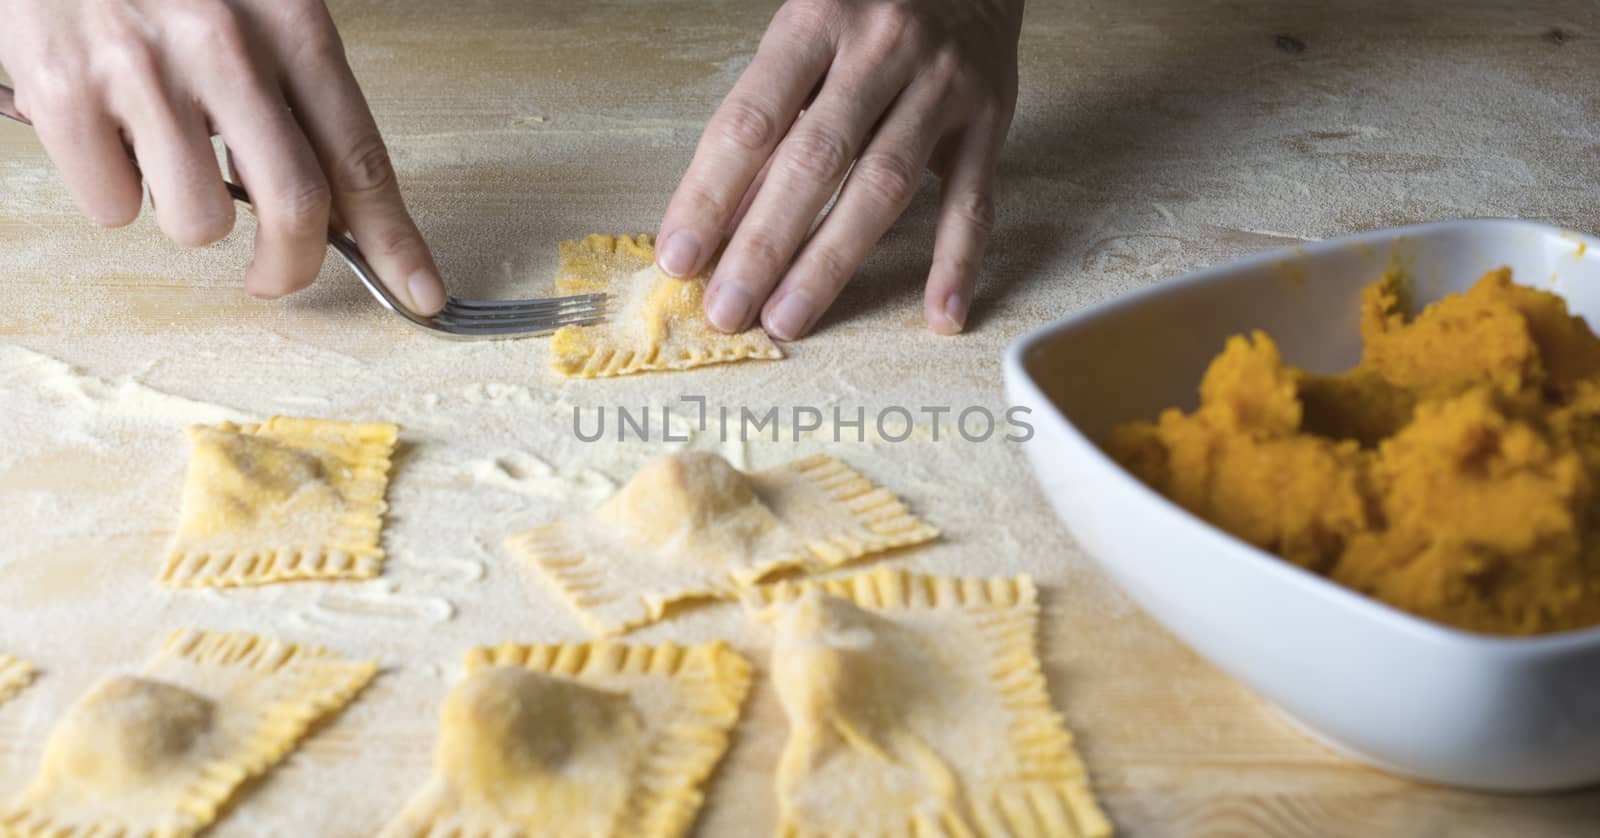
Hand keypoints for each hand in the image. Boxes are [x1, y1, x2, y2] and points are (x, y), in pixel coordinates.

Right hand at [0, 0, 445, 313]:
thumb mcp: (258, 3)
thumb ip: (297, 91)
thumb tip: (336, 203)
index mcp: (292, 23)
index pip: (362, 156)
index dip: (395, 240)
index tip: (421, 291)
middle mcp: (225, 45)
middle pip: (296, 207)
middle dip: (292, 266)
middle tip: (276, 276)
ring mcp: (141, 67)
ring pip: (197, 221)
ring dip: (187, 214)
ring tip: (165, 156)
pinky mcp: (62, 87)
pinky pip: (112, 205)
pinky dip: (112, 190)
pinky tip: (108, 134)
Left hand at [656, 0, 1021, 339]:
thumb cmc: (868, 3)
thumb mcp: (806, 31)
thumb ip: (771, 114)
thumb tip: (724, 218)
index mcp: (816, 18)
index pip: (752, 120)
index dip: (711, 195)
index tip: (681, 257)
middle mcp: (882, 48)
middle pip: (814, 161)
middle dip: (764, 246)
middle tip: (727, 310)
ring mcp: (942, 84)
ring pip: (883, 186)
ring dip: (831, 263)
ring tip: (789, 319)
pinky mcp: (991, 116)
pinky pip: (974, 199)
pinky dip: (957, 261)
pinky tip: (940, 313)